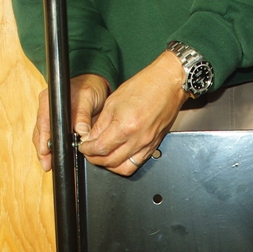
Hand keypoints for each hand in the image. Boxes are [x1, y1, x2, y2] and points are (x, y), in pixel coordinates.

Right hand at [33, 73, 110, 171]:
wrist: (94, 83)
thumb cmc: (90, 87)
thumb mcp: (88, 97)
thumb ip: (83, 114)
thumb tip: (81, 132)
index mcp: (50, 100)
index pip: (44, 123)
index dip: (44, 139)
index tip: (45, 152)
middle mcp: (46, 109)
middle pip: (40, 133)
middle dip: (42, 151)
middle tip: (47, 165)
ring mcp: (50, 117)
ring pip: (43, 138)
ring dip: (46, 152)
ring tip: (49, 165)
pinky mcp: (57, 124)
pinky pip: (52, 138)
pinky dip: (54, 148)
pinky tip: (56, 158)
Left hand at [78, 52, 188, 175]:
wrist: (168, 83)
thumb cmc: (144, 86)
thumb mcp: (113, 102)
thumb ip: (100, 124)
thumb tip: (90, 138)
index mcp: (125, 126)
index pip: (100, 148)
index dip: (87, 150)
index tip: (83, 146)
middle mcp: (138, 139)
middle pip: (110, 161)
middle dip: (95, 159)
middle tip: (90, 152)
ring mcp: (148, 144)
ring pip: (124, 168)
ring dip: (110, 165)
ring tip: (103, 156)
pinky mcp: (155, 145)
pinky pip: (137, 163)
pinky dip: (125, 163)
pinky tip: (119, 155)